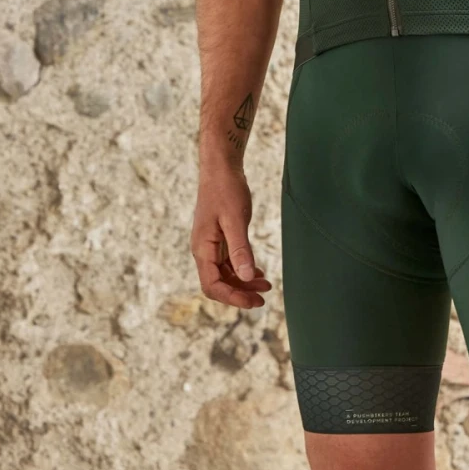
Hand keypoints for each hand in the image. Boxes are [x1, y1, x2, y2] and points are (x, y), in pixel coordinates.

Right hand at [191, 159, 273, 309]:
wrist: (221, 167)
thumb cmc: (226, 189)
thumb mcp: (235, 219)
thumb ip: (240, 248)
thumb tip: (246, 276)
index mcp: (202, 248)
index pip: (212, 285)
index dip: (232, 297)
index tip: (253, 301)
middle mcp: (204, 250)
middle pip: (218, 283)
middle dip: (239, 293)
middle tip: (263, 299)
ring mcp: (211, 245)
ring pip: (225, 274)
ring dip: (243, 282)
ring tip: (266, 285)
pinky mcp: (219, 238)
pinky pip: (229, 262)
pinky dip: (242, 269)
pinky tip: (258, 272)